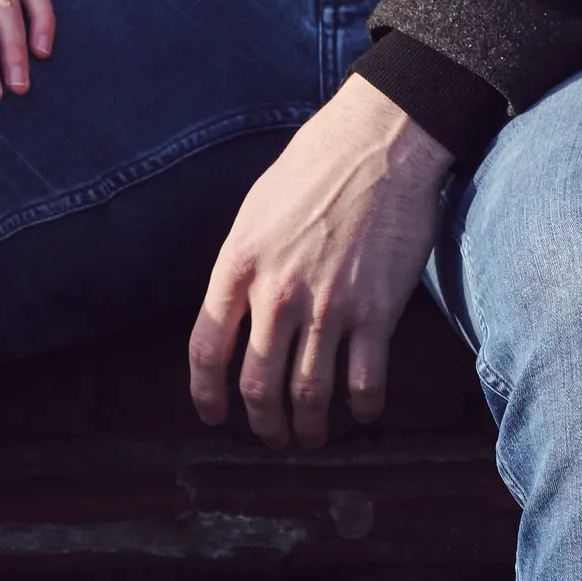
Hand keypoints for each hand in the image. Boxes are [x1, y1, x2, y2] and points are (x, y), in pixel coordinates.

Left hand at [187, 70, 452, 446]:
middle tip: (272, 435)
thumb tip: (234, 312)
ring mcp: (328, 306)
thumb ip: (242, 265)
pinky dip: (362, 409)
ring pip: (309, 395)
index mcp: (239, 264)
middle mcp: (278, 292)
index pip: (206, 348)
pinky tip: (361, 412)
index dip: (206, 394)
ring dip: (308, 428)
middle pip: (257, 385)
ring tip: (311, 436)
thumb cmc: (313, 169)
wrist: (376, 144)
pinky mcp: (376, 312)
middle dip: (262, 423)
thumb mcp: (255, 211)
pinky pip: (364, 383)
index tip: (213, 415)